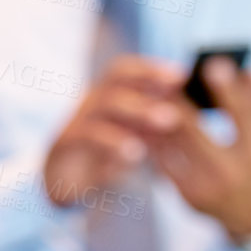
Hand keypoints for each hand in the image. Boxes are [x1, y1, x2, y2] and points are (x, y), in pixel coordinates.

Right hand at [44, 55, 185, 206]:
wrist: (63, 182)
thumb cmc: (103, 157)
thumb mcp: (131, 138)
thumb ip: (151, 125)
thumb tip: (187, 112)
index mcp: (105, 95)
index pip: (125, 70)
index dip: (151, 68)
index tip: (182, 74)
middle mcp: (89, 102)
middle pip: (115, 79)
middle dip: (150, 84)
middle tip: (181, 93)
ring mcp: (74, 120)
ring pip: (105, 104)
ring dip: (139, 110)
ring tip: (167, 121)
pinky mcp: (63, 143)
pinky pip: (87, 135)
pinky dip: (113, 141)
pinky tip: (135, 153)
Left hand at [149, 60, 250, 240]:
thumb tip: (249, 70)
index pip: (244, 115)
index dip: (228, 88)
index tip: (212, 64)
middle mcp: (232, 173)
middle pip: (195, 130)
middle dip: (178, 101)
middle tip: (166, 77)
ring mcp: (205, 188)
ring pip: (172, 145)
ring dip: (158, 117)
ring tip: (150, 94)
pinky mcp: (186, 197)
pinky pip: (163, 162)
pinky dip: (154, 139)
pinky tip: (146, 121)